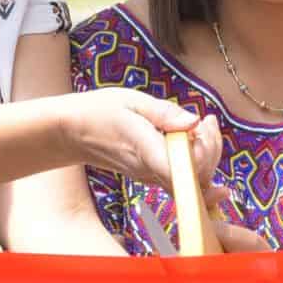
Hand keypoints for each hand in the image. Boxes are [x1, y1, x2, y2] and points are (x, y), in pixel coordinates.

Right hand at [68, 91, 219, 190]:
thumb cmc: (98, 112)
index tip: (205, 121)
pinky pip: (181, 180)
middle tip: (208, 121)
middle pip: (196, 178)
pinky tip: (198, 143)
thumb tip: (195, 122)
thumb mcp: (132, 101)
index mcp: (146, 152)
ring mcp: (150, 177)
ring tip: (203, 126)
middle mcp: (150, 171)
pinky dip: (196, 165)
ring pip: (191, 181)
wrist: (70, 132)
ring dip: (206, 156)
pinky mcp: (149, 177)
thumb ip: (165, 113)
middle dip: (212, 150)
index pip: (188, 168)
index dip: (206, 151)